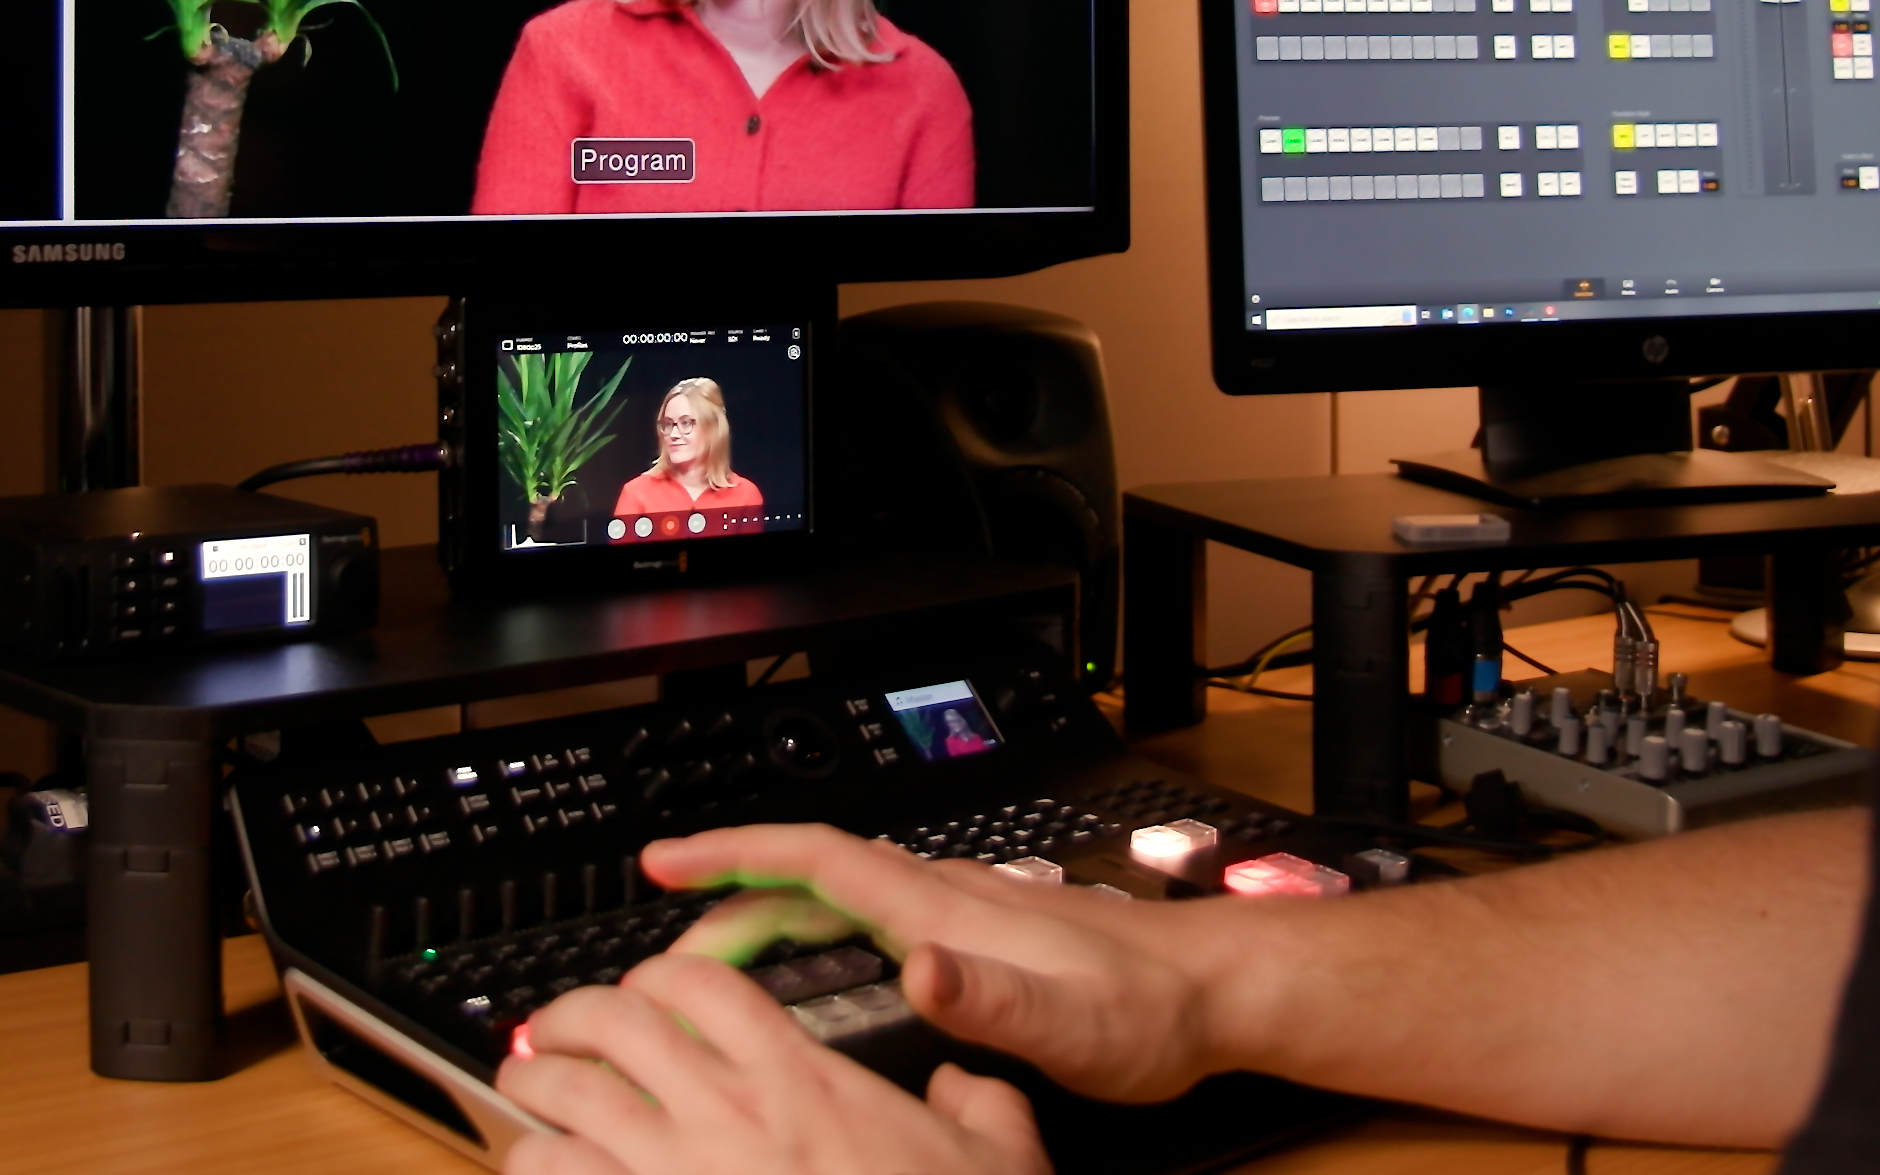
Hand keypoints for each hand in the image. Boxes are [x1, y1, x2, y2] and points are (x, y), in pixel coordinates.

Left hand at [500, 952, 1048, 1174]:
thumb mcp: (995, 1159)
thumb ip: (979, 1105)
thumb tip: (966, 1088)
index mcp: (802, 1082)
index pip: (702, 984)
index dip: (661, 974)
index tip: (648, 991)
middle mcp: (726, 1116)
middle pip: (613, 1023)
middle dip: (571, 1016)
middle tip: (558, 1029)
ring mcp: (675, 1173)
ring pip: (567, 1096)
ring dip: (537, 1085)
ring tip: (530, 1088)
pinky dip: (536, 1163)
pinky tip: (542, 1167)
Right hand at [640, 826, 1227, 1104]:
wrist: (1213, 992)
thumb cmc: (1150, 1012)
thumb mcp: (1073, 1025)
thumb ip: (993, 999)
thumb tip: (917, 970)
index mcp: (947, 908)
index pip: (819, 858)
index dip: (736, 854)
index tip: (667, 862)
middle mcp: (946, 897)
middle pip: (812, 874)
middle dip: (728, 892)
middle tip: (666, 941)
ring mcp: (960, 910)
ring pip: (837, 893)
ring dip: (765, 911)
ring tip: (711, 950)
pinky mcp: (975, 934)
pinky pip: (868, 915)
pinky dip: (815, 925)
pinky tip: (812, 959)